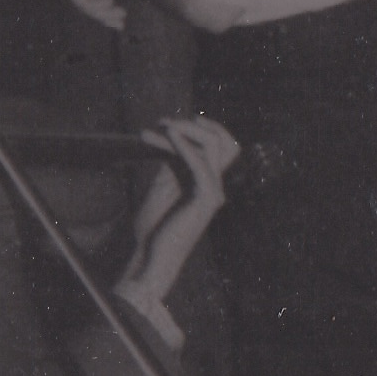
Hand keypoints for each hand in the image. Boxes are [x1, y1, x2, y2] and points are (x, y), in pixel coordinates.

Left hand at [122, 115, 239, 298]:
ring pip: (214, 146)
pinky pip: (198, 162)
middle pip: (224, 142)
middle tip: (165, 121)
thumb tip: (168, 138)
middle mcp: (216, 185)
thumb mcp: (163, 186)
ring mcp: (214, 191)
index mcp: (207, 183)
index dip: (199, 129)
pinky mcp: (205, 197)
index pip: (218, 146)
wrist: (153, 255)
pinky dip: (182, 144)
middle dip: (197, 125)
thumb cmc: (154, 226)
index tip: (167, 124)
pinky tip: (167, 134)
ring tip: (162, 124)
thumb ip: (172, 164)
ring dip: (187, 130)